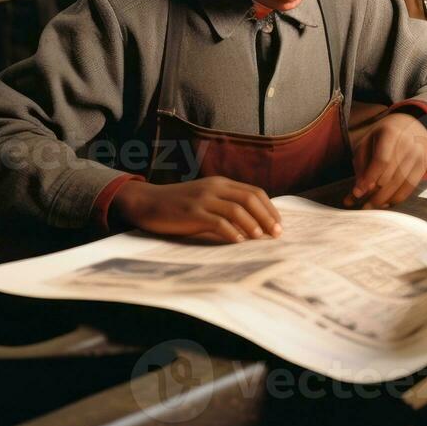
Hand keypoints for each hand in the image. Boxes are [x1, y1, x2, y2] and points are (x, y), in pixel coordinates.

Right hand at [110, 177, 281, 241]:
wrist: (147, 202)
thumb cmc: (179, 206)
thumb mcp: (205, 199)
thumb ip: (225, 206)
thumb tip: (253, 225)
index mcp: (221, 183)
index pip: (254, 192)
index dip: (269, 208)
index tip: (279, 224)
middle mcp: (214, 187)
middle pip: (249, 198)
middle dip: (267, 216)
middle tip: (277, 234)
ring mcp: (203, 199)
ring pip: (236, 209)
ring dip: (252, 224)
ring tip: (261, 238)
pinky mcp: (191, 212)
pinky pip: (217, 221)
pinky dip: (231, 232)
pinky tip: (238, 242)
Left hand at [345, 113, 426, 208]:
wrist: (411, 126)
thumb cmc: (383, 136)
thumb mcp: (367, 142)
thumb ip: (361, 164)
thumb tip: (359, 191)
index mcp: (391, 132)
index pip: (381, 160)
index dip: (369, 178)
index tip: (357, 193)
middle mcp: (408, 143)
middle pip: (390, 176)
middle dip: (373, 194)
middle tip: (361, 205)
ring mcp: (418, 155)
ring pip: (400, 185)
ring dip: (383, 200)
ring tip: (369, 207)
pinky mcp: (423, 166)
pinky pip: (409, 188)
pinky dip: (396, 198)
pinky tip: (384, 203)